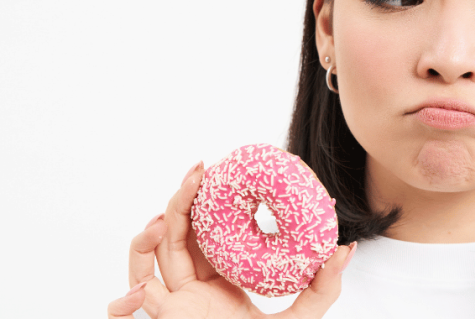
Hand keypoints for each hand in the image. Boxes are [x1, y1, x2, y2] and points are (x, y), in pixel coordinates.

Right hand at [107, 162, 355, 318]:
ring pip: (149, 257)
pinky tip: (146, 285)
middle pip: (177, 233)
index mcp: (221, 278)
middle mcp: (193, 285)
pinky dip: (129, 293)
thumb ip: (322, 288)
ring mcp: (174, 302)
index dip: (209, 199)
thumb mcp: (300, 318)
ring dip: (151, 232)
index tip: (220, 171)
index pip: (208, 230)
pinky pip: (137, 304)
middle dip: (182, 199)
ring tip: (167, 214)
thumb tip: (345, 249)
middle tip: (200, 171)